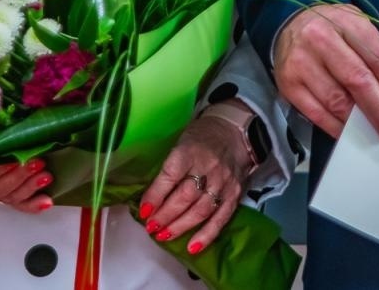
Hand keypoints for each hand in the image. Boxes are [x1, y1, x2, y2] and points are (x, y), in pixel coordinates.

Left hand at [136, 110, 250, 253]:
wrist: (235, 131)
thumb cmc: (201, 137)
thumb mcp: (181, 141)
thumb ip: (168, 166)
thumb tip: (149, 196)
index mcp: (190, 150)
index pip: (170, 174)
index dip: (155, 195)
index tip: (144, 210)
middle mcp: (208, 167)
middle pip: (185, 196)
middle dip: (165, 215)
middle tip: (151, 227)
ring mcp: (223, 182)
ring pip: (201, 210)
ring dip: (180, 226)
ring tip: (164, 236)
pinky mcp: (234, 194)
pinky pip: (221, 218)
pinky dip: (207, 235)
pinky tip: (192, 247)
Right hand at [273, 4, 378, 140]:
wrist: (290, 26)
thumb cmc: (331, 29)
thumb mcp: (356, 28)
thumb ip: (375, 54)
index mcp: (344, 20)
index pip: (374, 54)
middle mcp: (319, 38)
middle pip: (356, 79)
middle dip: (378, 107)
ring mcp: (301, 62)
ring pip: (336, 101)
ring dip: (358, 120)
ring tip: (372, 128)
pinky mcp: (288, 84)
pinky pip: (316, 113)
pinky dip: (335, 126)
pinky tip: (347, 130)